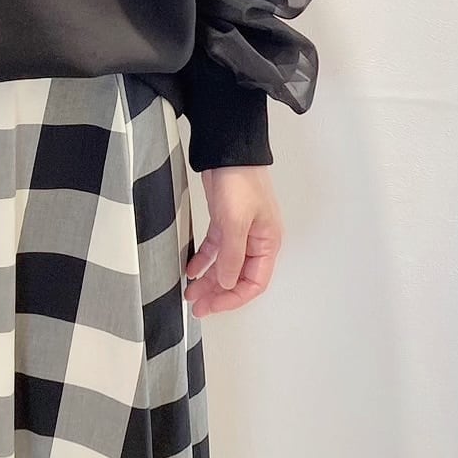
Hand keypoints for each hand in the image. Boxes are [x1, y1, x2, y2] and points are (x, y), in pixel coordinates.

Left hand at [183, 164, 283, 317]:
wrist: (227, 150)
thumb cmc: (239, 181)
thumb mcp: (234, 222)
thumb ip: (231, 256)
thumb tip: (226, 284)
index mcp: (267, 243)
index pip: (254, 283)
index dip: (233, 298)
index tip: (213, 306)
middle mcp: (256, 241)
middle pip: (238, 277)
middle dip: (218, 294)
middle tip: (198, 306)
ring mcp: (240, 232)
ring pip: (224, 265)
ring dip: (209, 281)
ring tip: (191, 294)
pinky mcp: (224, 222)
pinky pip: (215, 249)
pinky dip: (203, 262)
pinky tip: (191, 271)